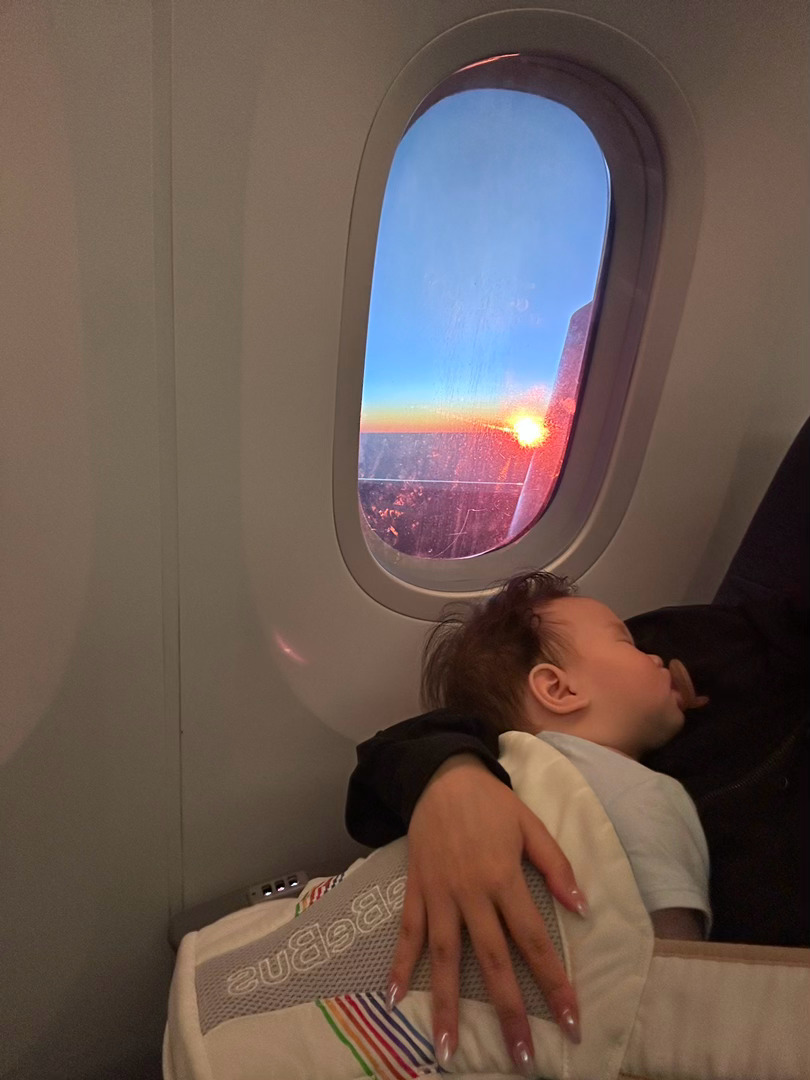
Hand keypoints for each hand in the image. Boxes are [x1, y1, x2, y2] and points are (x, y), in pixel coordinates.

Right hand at [387, 755, 584, 1074]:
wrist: (441, 775)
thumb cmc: (492, 802)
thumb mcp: (531, 824)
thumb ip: (557, 866)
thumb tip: (582, 909)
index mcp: (504, 877)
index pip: (534, 940)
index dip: (553, 983)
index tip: (570, 1021)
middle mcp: (471, 892)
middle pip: (492, 960)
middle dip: (509, 1012)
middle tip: (521, 1057)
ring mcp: (439, 894)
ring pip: (445, 956)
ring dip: (447, 1004)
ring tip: (446, 1049)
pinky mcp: (416, 889)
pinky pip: (407, 931)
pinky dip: (400, 964)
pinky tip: (394, 998)